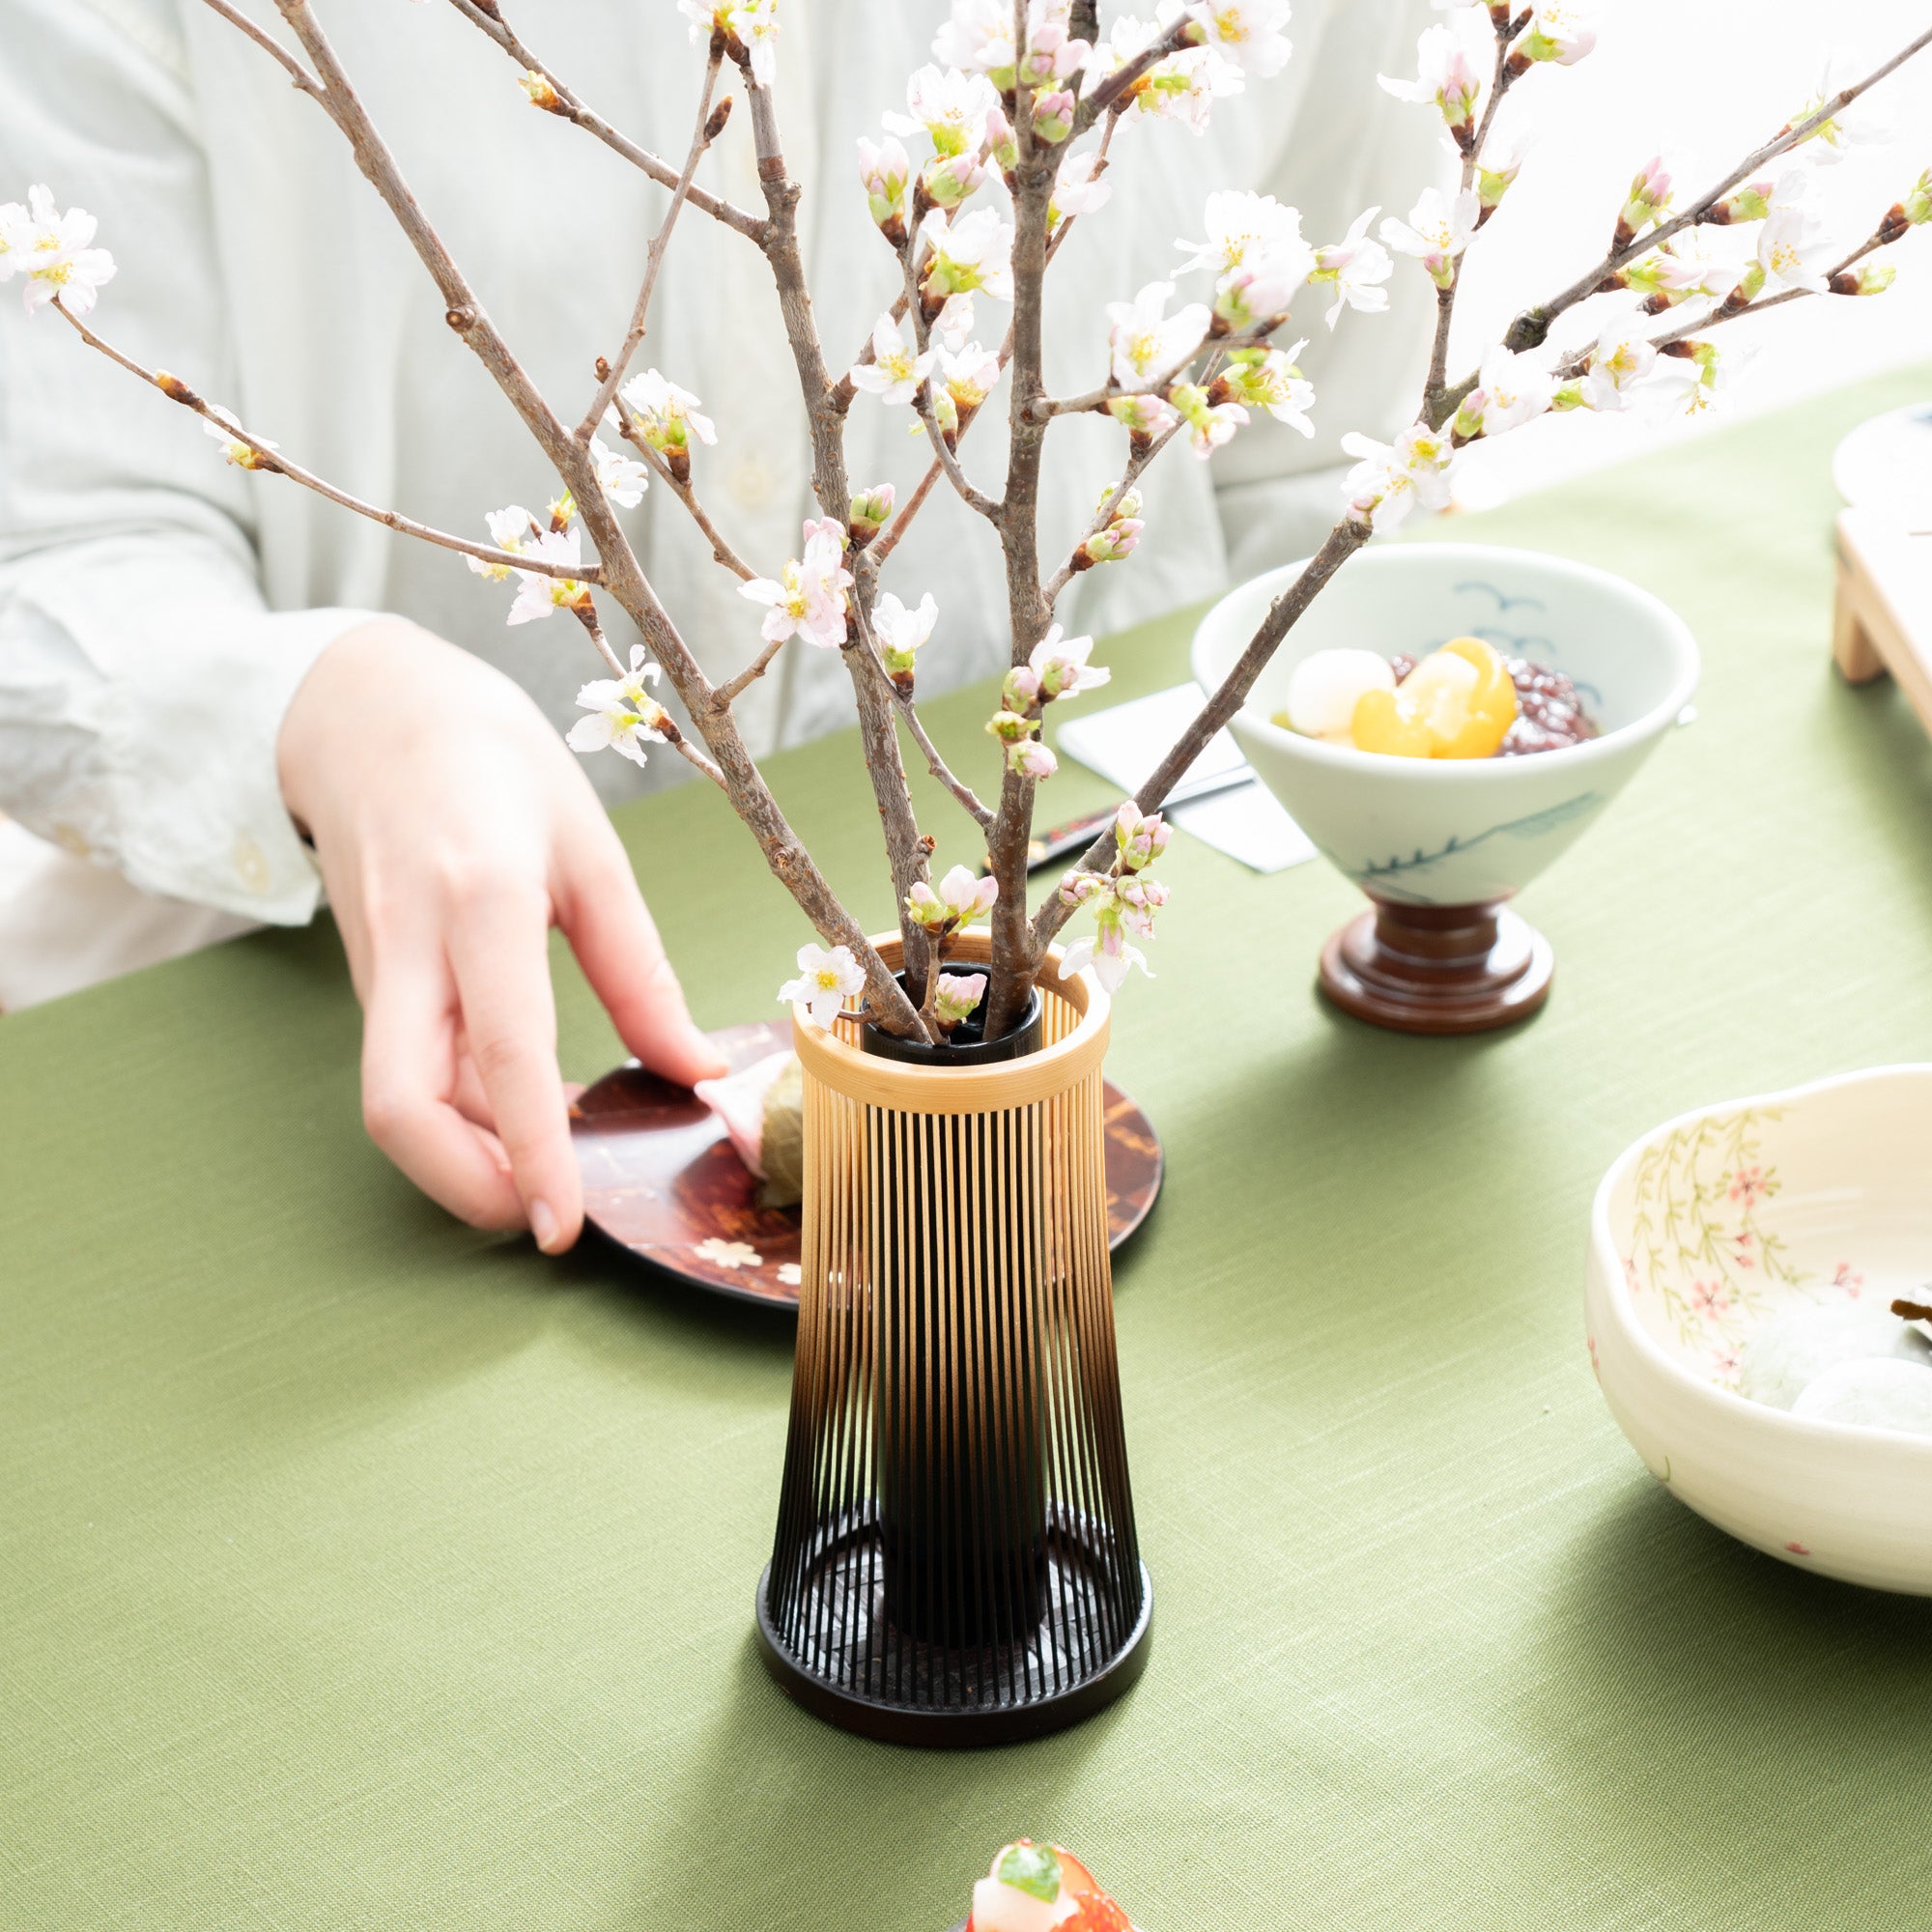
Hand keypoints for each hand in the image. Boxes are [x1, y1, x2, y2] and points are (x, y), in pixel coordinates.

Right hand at [278, 619, 726, 1251]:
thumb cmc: (493, 764)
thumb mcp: (591, 849)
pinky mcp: (372, 982)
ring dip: (465, 1155)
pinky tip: (517, 1116)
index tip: (563, 1225)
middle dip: (463, 1187)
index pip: (504, 1049)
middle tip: (545, 1218)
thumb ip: (640, 970)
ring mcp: (380, 968)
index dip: (533, 1150)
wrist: (370, 709)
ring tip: (551, 1168)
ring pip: (397, 1098)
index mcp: (483, 898)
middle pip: (398, 1103)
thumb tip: (694, 1070)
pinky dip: (459, 1113)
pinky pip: (407, 1069)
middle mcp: (413, 944)